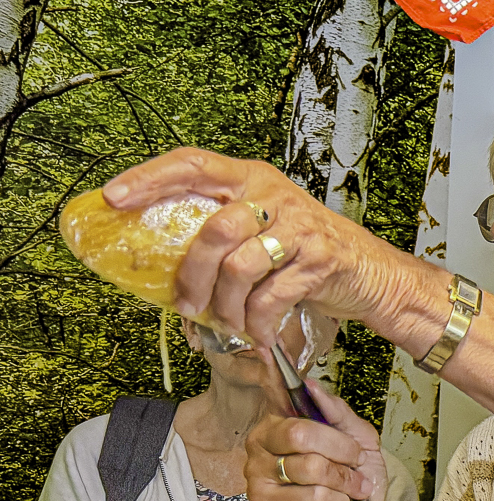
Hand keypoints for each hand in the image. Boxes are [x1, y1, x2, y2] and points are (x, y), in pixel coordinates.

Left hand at [101, 149, 394, 348]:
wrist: (370, 272)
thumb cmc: (306, 253)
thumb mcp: (262, 230)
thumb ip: (220, 235)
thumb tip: (161, 270)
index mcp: (251, 179)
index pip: (192, 164)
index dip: (150, 178)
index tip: (115, 197)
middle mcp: (274, 195)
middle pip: (214, 230)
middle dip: (193, 276)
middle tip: (185, 305)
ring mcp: (300, 226)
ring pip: (241, 267)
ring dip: (226, 308)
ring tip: (228, 325)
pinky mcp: (320, 259)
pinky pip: (273, 296)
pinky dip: (257, 324)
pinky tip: (256, 336)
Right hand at [246, 378, 386, 500]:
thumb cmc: (354, 483)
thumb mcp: (359, 439)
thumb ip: (337, 411)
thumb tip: (312, 386)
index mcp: (281, 421)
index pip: (274, 392)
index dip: (272, 372)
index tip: (268, 348)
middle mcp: (261, 443)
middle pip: (300, 432)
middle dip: (341, 449)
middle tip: (354, 462)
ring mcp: (259, 474)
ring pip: (310, 467)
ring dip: (344, 481)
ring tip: (350, 489)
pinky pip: (312, 495)